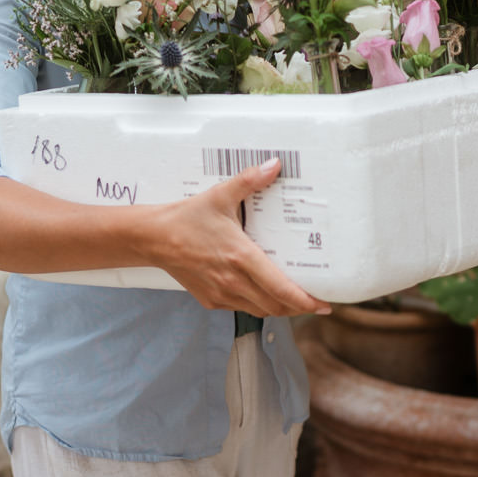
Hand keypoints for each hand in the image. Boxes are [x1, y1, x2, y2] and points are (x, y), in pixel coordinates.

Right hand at [148, 157, 325, 316]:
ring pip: (260, 311)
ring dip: (279, 308)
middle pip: (276, 306)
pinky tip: (263, 293)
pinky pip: (242, 309)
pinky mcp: (211, 300)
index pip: (281, 289)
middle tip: (316, 301)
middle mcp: (233, 281)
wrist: (153, 238)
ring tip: (294, 299)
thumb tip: (275, 165)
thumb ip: (250, 180)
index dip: (306, 301)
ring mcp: (221, 294)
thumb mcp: (220, 195)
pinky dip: (257, 305)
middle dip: (299, 307)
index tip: (323, 303)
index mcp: (241, 258)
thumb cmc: (187, 219)